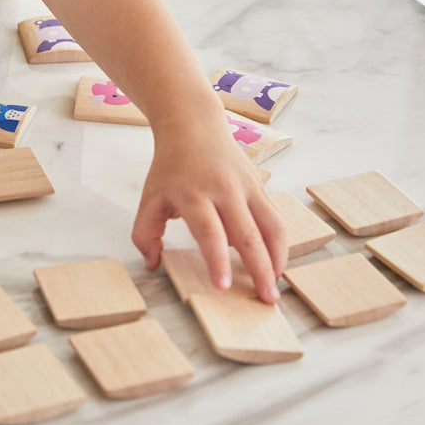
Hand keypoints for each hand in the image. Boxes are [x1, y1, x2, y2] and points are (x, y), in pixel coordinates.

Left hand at [132, 123, 288, 302]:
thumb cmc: (171, 166)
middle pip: (248, 233)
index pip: (209, 232)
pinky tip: (276, 263)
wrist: (194, 125)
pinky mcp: (261, 187)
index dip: (218, 260)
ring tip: (276, 286)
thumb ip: (144, 233)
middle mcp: (225, 190)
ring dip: (278, 258)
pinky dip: (280, 243)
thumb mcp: (149, 196)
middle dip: (259, 269)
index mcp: (193, 194)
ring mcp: (247, 187)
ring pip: (272, 226)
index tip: (223, 286)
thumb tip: (153, 264)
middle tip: (267, 299)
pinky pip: (276, 218)